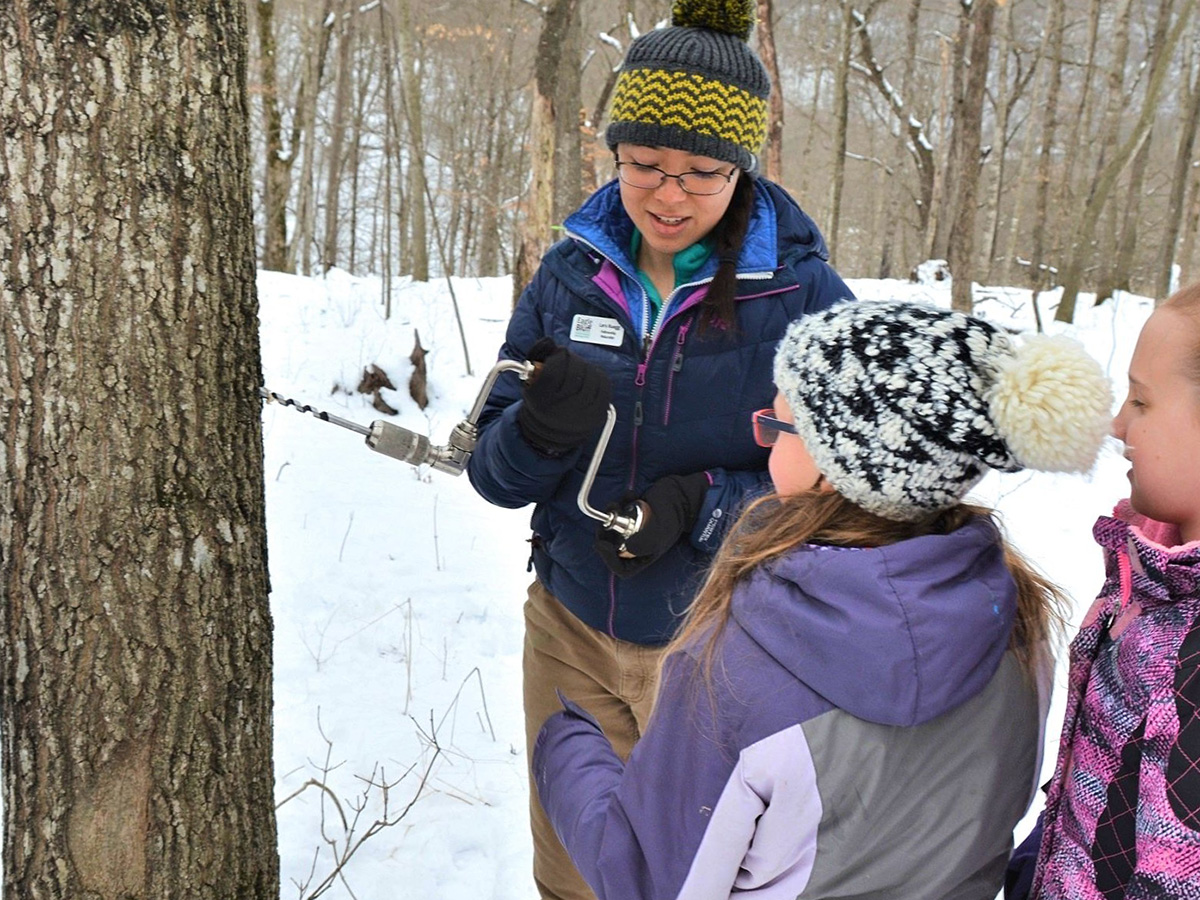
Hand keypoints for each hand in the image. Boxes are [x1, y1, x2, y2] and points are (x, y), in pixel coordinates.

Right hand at [517, 337, 611, 454]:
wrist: (550, 432)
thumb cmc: (541, 401)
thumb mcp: (531, 383)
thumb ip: (537, 360)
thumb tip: (549, 342)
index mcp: (542, 400)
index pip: (554, 370)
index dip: (559, 357)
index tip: (560, 353)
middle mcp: (561, 409)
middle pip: (575, 374)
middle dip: (574, 361)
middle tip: (571, 359)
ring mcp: (581, 414)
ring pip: (591, 379)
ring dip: (587, 368)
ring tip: (581, 368)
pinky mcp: (596, 415)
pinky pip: (604, 389)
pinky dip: (600, 378)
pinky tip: (593, 376)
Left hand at [594, 472, 708, 576]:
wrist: (682, 494)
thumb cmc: (672, 516)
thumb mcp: (656, 534)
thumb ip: (638, 545)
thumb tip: (616, 549)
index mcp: (644, 555)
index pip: (620, 567)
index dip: (607, 558)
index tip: (601, 543)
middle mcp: (637, 544)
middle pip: (611, 546)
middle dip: (605, 532)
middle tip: (606, 519)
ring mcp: (634, 528)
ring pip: (612, 527)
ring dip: (611, 513)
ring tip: (617, 504)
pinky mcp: (633, 513)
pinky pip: (620, 511)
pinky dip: (621, 502)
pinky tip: (631, 495)